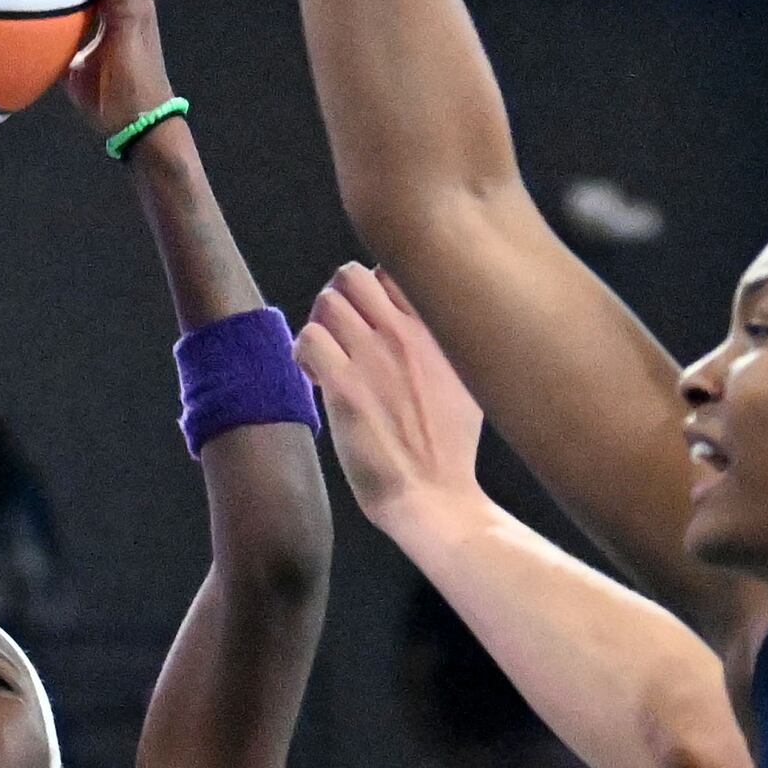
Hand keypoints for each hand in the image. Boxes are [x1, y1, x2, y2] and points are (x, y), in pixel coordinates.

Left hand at [299, 263, 489, 533]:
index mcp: (437, 330)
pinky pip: (308, 339)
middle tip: (337, 336)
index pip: (394, 271)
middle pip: (352, 275)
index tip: (369, 325)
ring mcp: (374, 357)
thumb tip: (424, 324)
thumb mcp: (465, 381)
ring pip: (326, 301)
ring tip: (325, 360)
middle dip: (337, 300)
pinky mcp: (345, 387)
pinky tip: (315, 379)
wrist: (433, 496)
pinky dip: (302, 354)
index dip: (372, 293)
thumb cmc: (448, 448)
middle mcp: (405, 334)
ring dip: (318, 327)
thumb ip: (443, 344)